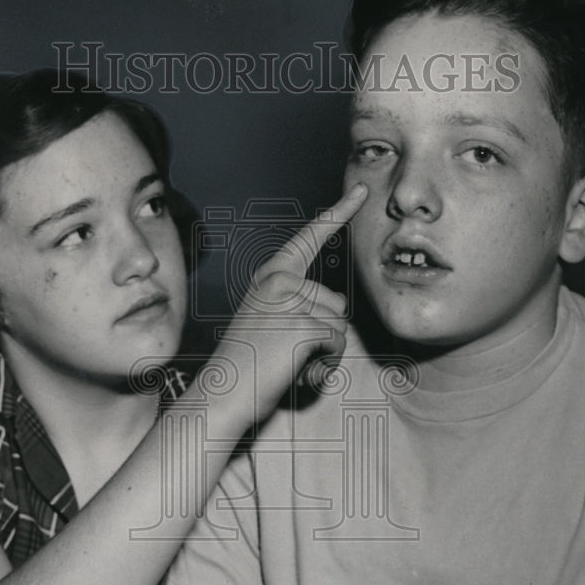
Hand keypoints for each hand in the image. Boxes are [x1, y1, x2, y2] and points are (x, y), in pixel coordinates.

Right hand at [212, 184, 367, 423]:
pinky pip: (337, 344)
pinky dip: (324, 364)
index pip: (309, 239)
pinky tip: (297, 371)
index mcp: (271, 276)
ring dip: (325, 352)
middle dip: (324, 334)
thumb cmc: (248, 366)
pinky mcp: (302, 324)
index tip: (360, 192)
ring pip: (339, 325)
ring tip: (290, 363)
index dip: (339, 213)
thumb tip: (335, 309)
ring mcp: (290, 300)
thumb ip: (295, 305)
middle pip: (336, 303)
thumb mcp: (269, 321)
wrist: (224, 393)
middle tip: (286, 352)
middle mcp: (279, 281)